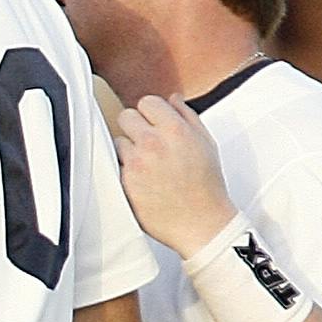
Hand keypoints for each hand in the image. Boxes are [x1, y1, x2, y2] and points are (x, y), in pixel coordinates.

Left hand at [113, 93, 238, 254]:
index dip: (151, 113)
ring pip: (118, 141)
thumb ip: (188, 117)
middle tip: (147, 142)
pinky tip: (142, 180)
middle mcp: (153, 143)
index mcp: (176, 130)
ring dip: (128, 149)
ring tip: (147, 165)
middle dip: (135, 127)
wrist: (200, 222)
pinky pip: (115, 165)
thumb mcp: (206, 144)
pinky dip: (125, 169)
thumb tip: (172, 99)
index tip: (154, 123)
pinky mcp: (124, 182)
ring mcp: (136, 163)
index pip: (147, 102)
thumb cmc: (206, 185)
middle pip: (126, 116)